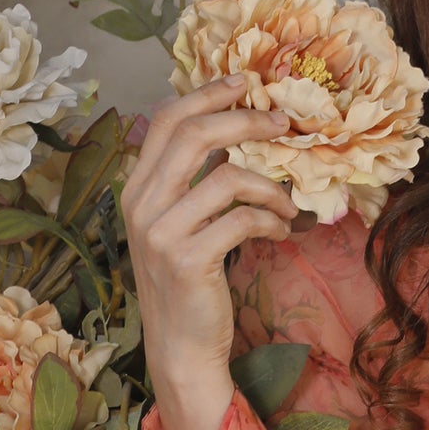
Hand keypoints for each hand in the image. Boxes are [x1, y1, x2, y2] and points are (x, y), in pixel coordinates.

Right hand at [122, 77, 296, 429]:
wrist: (181, 347)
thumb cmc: (190, 284)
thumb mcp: (183, 226)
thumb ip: (194, 184)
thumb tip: (232, 139)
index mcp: (137, 189)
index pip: (168, 120)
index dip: (208, 93)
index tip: (245, 82)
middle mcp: (142, 204)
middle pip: (196, 134)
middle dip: (246, 120)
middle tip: (284, 124)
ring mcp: (162, 232)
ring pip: (228, 177)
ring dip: (271, 187)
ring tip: (290, 206)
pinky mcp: (189, 259)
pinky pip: (243, 220)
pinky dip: (273, 221)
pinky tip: (283, 233)